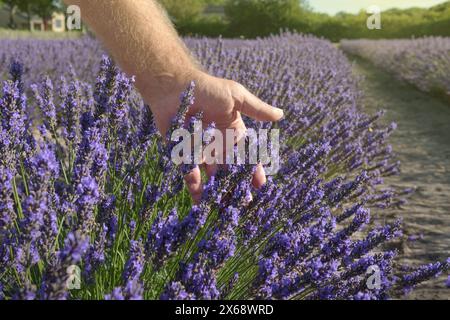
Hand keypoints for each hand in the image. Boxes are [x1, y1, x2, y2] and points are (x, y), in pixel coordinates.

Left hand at [140, 70, 283, 202]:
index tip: (260, 186)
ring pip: (212, 176)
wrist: (174, 87)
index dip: (254, 171)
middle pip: (230, 171)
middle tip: (242, 203)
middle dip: (236, 187)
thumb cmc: (207, 88)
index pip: (247, 156)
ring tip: (221, 208)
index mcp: (233, 133)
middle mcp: (219, 145)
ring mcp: (201, 151)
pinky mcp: (183, 153)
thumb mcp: (236, 97)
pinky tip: (199, 200)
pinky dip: (195, 186)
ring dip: (217, 191)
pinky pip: (190, 173)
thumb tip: (281, 115)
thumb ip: (257, 109)